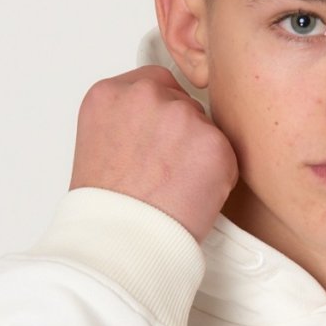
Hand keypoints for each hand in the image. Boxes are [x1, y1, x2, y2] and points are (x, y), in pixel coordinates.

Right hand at [70, 66, 237, 241]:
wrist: (120, 241)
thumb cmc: (107, 207)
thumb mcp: (99, 146)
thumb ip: (128, 120)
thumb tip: (156, 123)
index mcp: (109, 93)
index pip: (154, 84)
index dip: (160, 118)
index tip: (156, 141)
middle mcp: (145, 95)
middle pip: (182, 103)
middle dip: (181, 135)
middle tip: (164, 172)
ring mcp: (181, 115)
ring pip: (205, 129)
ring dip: (199, 155)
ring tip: (173, 188)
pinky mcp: (214, 142)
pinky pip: (227, 156)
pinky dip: (218, 177)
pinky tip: (191, 196)